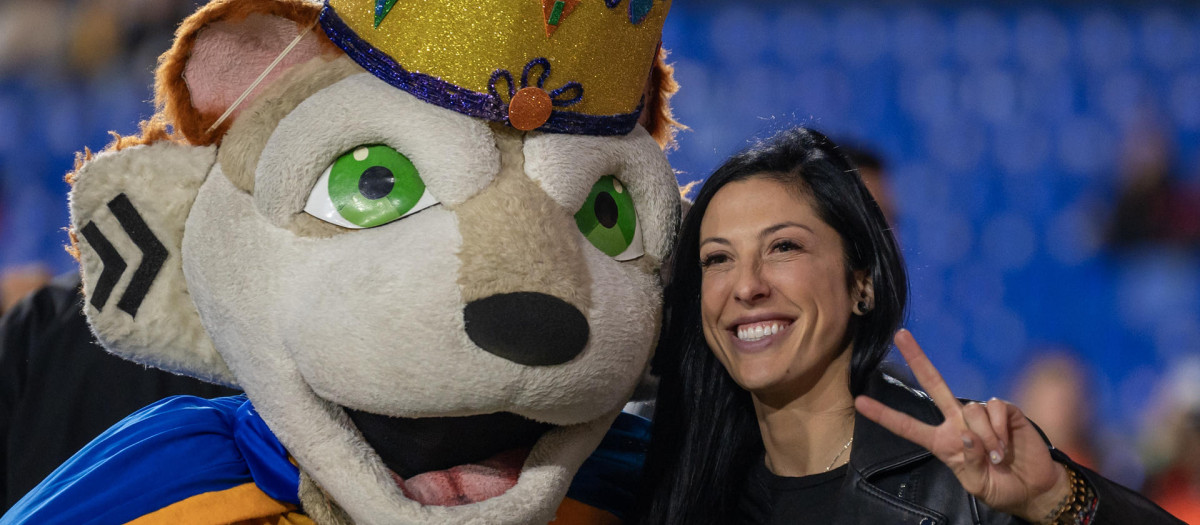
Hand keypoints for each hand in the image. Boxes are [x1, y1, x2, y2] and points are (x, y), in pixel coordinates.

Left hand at [854, 330, 1070, 521]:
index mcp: (942, 441)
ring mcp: (981, 413)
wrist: (1033, 488)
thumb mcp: (976, 483)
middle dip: (918, 359)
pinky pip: (996, 408)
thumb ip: (966, 461)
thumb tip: (965, 434)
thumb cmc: (999, 486)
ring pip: (973, 409)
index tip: (860, 402)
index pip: (908, 426)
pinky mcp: (1006, 411)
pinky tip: (1008, 444)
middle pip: (934, 384)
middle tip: (899, 335)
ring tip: (998, 457)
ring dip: (986, 437)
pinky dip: (1001, 429)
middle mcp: (957, 421)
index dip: (885, 415)